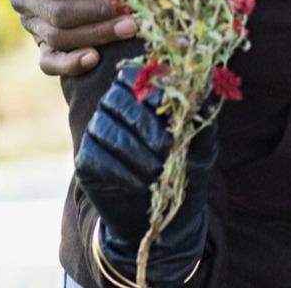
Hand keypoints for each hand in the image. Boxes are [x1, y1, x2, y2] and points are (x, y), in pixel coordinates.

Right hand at [7, 0, 135, 76]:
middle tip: (133, 6)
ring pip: (60, 36)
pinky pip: (49, 61)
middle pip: (58, 11)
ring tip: (133, 26)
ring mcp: (30, 21)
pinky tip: (94, 59)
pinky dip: (69, 64)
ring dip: (97, 34)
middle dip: (98, 11)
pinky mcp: (41, 41)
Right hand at [74, 63, 218, 286]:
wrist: (163, 214)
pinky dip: (119, 170)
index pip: (137, 75)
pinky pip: (95, 156)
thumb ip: (203, 117)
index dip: (152, 89)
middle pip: (116, 99)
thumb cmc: (185, 167)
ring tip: (157, 171)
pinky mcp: (85, 159)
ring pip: (105, 129)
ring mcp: (97, 131)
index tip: (172, 109)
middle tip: (167, 148)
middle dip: (143, 123)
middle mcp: (114, 106)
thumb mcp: (202, 145)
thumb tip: (204, 88)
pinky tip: (140, 183)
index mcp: (142, 92)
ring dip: (134, 151)